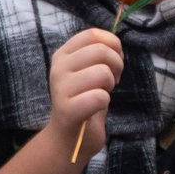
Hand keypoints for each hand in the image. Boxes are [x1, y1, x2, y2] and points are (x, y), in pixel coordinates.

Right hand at [43, 26, 125, 157]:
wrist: (68, 139)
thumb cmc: (83, 101)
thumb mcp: (88, 71)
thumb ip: (98, 54)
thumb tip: (115, 43)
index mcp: (62, 54)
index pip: (92, 34)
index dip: (112, 44)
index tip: (114, 60)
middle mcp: (58, 68)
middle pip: (101, 51)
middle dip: (116, 64)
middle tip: (113, 80)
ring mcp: (60, 88)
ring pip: (103, 72)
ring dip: (110, 84)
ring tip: (102, 93)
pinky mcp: (67, 109)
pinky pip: (100, 97)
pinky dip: (105, 102)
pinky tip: (95, 108)